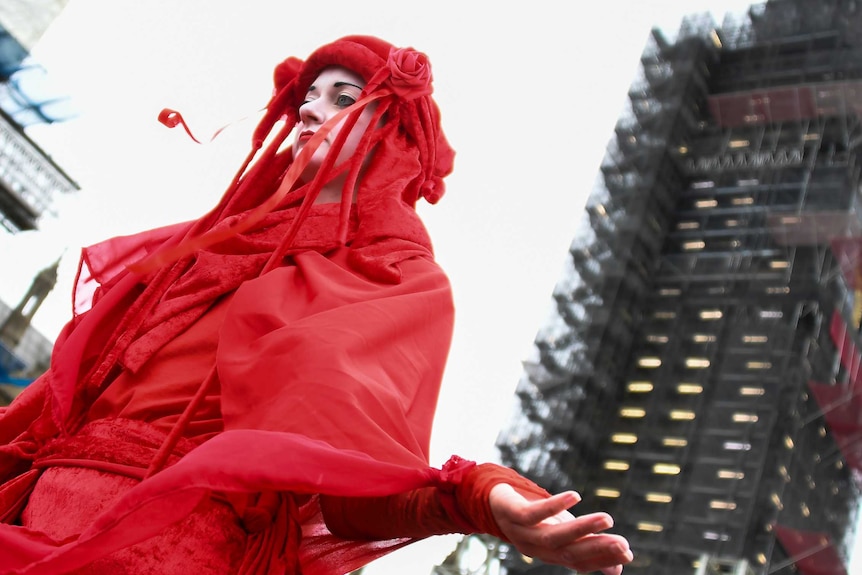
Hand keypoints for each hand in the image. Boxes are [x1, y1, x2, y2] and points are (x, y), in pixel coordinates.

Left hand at [489, 483, 632, 574]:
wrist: (494, 500)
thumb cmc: (534, 519)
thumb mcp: (562, 531)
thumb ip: (588, 547)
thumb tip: (619, 568)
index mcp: (551, 554)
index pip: (579, 562)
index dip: (602, 560)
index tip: (628, 554)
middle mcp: (538, 548)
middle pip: (569, 552)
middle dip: (598, 549)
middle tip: (624, 545)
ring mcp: (524, 532)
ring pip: (554, 536)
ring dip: (581, 529)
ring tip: (606, 519)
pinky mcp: (513, 513)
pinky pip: (533, 513)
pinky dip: (554, 506)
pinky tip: (575, 496)